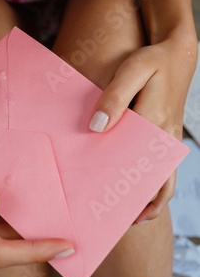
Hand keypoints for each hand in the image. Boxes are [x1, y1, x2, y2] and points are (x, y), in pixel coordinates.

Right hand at [0, 155, 73, 265]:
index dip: (32, 252)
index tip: (64, 246)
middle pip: (9, 248)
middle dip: (41, 241)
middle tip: (75, 225)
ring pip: (9, 238)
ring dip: (34, 228)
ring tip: (63, 213)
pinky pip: (3, 226)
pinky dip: (22, 217)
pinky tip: (38, 204)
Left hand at [89, 35, 197, 223]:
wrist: (180, 54)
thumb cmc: (153, 60)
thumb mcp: (132, 70)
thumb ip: (114, 97)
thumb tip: (97, 127)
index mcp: (154, 120)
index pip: (131, 160)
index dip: (116, 182)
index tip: (101, 202)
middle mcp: (165, 136)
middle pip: (153, 179)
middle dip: (135, 202)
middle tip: (114, 221)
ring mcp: (170, 140)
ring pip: (165, 180)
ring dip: (151, 201)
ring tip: (132, 219)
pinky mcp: (170, 137)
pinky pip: (165, 170)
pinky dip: (157, 188)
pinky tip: (144, 197)